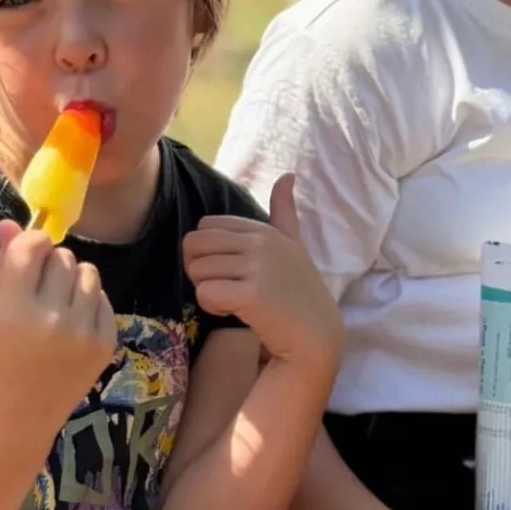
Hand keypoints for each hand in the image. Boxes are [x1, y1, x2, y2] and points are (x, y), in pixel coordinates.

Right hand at [0, 220, 116, 437]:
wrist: (16, 420)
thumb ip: (6, 266)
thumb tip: (11, 222)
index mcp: (14, 311)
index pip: (33, 248)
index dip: (32, 243)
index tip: (30, 253)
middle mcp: (52, 320)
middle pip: (64, 258)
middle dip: (52, 265)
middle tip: (40, 288)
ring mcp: (83, 333)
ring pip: (88, 273)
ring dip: (73, 280)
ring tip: (57, 304)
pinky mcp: (105, 344)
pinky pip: (103, 299)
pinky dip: (89, 304)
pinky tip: (72, 324)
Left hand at [182, 174, 343, 373]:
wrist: (316, 334)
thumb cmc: (300, 291)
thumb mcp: (294, 244)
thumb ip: (285, 211)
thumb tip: (288, 175)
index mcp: (263, 229)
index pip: (205, 226)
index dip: (207, 251)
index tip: (229, 270)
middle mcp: (260, 243)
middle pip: (194, 244)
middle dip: (198, 268)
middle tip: (222, 286)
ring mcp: (257, 267)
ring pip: (197, 270)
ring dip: (206, 290)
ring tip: (231, 300)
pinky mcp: (252, 295)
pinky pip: (205, 292)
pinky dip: (211, 306)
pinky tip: (232, 312)